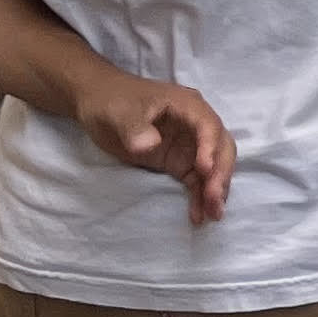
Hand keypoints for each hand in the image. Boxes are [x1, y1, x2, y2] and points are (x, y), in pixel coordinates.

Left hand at [74, 68, 235, 225]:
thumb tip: (150, 145)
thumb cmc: (111, 101)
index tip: (204, 170)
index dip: (211, 147)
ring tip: (213, 214)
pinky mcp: (179, 161)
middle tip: (214, 199)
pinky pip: (196, 180)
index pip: (209, 126)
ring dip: (216, 189)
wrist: (96, 103)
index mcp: (187, 105)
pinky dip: (200, 196)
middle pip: (221, 147)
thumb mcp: (120, 112)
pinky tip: (199, 215)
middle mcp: (195, 125)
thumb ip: (135, 128)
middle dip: (220, 173)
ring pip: (213, 166)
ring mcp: (188, 144)